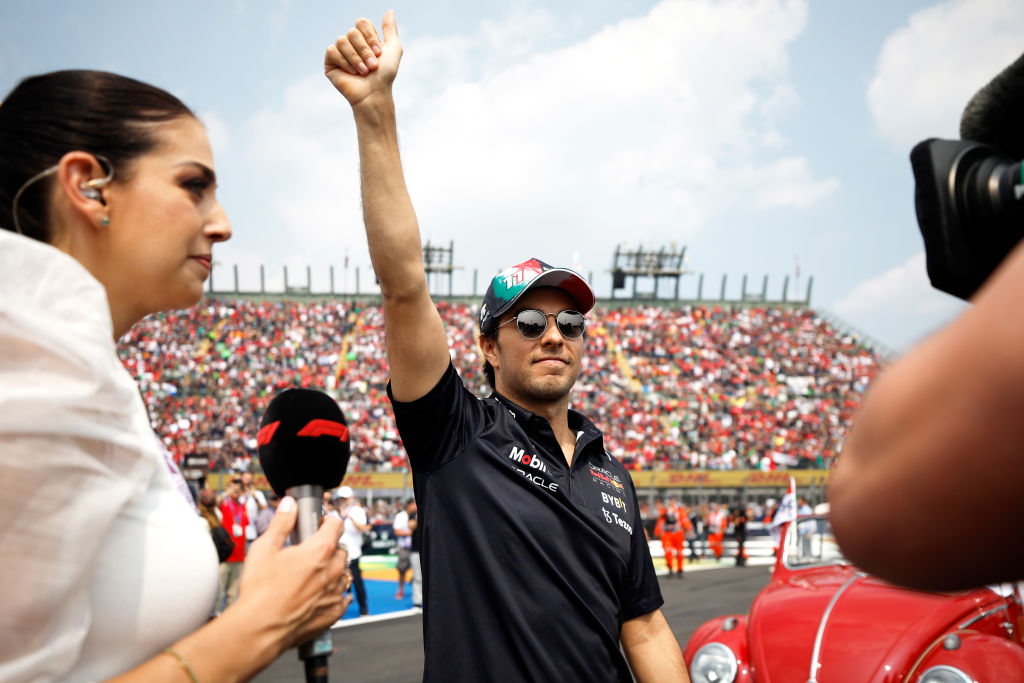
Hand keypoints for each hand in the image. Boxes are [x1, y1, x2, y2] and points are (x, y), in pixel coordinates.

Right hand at [234, 496, 352, 649]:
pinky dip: (333, 594)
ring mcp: (336, 592)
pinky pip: (342, 597)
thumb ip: (281, 523)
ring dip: (330, 571)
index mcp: (321, 550)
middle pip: (340, 549)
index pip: (336, 524)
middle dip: (327, 547)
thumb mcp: (265, 547)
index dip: (326, 521)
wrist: (260, 628)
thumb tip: (290, 505)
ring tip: (309, 576)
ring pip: (342, 573)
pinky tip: (318, 595)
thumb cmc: (261, 591)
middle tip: (308, 552)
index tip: (319, 524)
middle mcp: (334, 570)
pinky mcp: (334, 612)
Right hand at [325, 10, 401, 105]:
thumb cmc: (385, 75)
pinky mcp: (330, 62)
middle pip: (352, 31)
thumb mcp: (394, 49)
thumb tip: (390, 10)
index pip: (361, 23)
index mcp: (364, 38)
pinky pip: (332, 50)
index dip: (370, 37)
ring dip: (356, 58)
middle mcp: (351, 43)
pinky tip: (352, 73)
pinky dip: (345, 62)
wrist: (374, 94)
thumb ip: (390, 29)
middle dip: (364, 50)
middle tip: (373, 66)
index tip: (379, 53)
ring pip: (342, 40)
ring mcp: (340, 52)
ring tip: (364, 72)